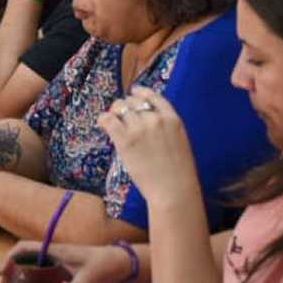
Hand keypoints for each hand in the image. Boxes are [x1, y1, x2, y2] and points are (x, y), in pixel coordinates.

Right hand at [0, 240, 133, 282]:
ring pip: (32, 269)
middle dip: (11, 273)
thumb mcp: (90, 278)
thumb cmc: (104, 265)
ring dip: (21, 280)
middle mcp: (52, 256)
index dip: (9, 257)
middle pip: (24, 260)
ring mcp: (58, 265)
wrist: (120, 265)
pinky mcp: (64, 274)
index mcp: (54, 251)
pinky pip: (43, 278)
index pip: (24, 247)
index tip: (1, 272)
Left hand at [96, 87, 200, 207]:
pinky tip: (102, 124)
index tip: (134, 92)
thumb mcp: (179, 142)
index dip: (141, 92)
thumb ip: (166, 128)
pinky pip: (108, 120)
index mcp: (172, 119)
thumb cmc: (179, 173)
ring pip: (119, 108)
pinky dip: (104, 119)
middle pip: (133, 101)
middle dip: (126, 106)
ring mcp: (139, 128)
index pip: (153, 96)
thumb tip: (148, 122)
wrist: (174, 190)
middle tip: (120, 114)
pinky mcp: (125, 139)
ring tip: (112, 121)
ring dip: (114, 113)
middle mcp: (155, 119)